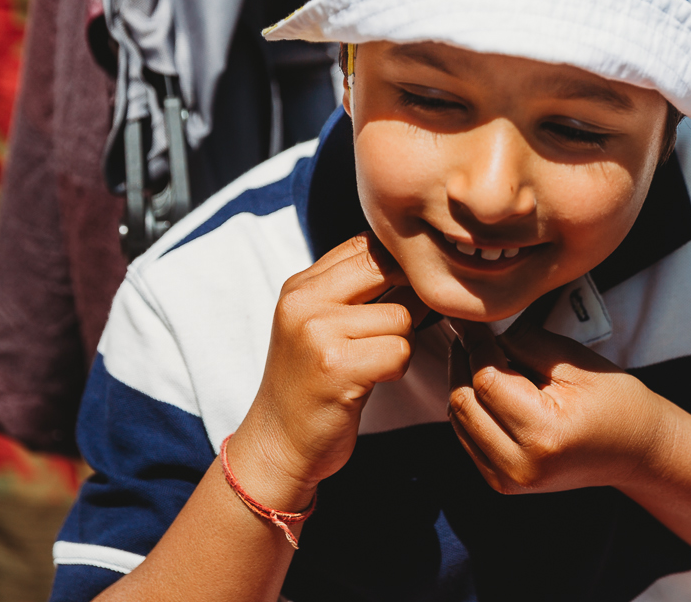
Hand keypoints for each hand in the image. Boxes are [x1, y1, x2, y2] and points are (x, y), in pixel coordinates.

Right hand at [230, 233, 413, 511]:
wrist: (276, 446)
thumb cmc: (310, 384)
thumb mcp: (318, 324)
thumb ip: (353, 289)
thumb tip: (415, 262)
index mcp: (300, 286)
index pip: (365, 245)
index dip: (396, 264)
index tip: (402, 292)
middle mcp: (303, 302)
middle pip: (387, 269)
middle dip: (407, 297)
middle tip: (396, 329)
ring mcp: (317, 333)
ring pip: (401, 316)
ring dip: (402, 342)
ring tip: (374, 362)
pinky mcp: (336, 367)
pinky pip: (400, 351)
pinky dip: (397, 368)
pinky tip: (372, 381)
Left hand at [446, 319, 672, 493]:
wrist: (638, 452)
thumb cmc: (618, 403)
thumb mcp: (577, 364)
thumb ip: (527, 343)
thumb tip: (483, 324)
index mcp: (543, 435)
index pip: (487, 381)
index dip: (474, 344)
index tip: (471, 318)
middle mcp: (518, 465)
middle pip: (463, 402)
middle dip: (463, 361)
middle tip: (473, 331)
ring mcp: (508, 480)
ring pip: (458, 419)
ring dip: (463, 382)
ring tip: (483, 355)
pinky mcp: (503, 482)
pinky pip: (467, 436)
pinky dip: (470, 406)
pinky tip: (489, 384)